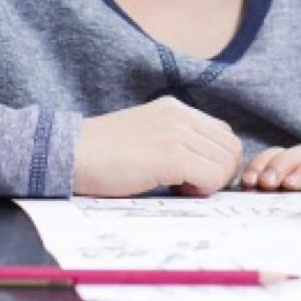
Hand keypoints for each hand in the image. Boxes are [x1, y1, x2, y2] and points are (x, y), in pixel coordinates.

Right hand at [73, 97, 242, 196]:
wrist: (70, 155)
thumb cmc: (101, 156)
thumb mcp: (145, 136)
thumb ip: (175, 141)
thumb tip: (204, 167)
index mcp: (175, 109)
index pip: (223, 134)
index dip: (216, 161)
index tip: (191, 177)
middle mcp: (181, 115)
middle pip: (231, 148)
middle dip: (218, 174)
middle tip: (188, 186)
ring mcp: (177, 133)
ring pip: (226, 163)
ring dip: (209, 183)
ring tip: (178, 188)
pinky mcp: (171, 155)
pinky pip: (212, 175)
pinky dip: (201, 190)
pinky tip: (175, 190)